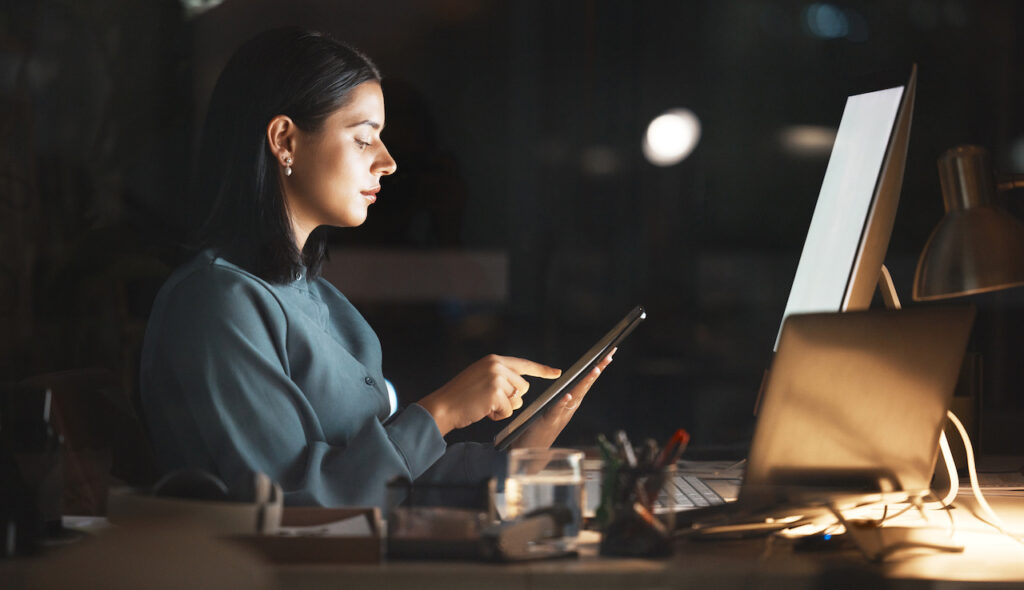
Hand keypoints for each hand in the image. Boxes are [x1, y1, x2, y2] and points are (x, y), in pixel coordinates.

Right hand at [417, 354, 561, 435]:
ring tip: (484, 404)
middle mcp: (497, 365)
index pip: (524, 364)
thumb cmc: (462, 397)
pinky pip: (508, 411)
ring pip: (517, 401)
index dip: (542, 370)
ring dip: (504, 408)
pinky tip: (483, 410)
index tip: (557, 373)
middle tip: (490, 400)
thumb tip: (521, 391)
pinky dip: (498, 416)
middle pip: (523, 387)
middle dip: (512, 399)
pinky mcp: (495, 393)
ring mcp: (496, 378)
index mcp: (494, 360)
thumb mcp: (482, 378)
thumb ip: (501, 378)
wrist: (442, 406)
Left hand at [512, 348, 614, 448]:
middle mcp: (569, 408)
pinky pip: (556, 411)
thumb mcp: (553, 409)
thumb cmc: (540, 429)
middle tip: (609, 355)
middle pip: (585, 386)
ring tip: (594, 369)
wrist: (533, 452)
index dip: (596, 367)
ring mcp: (560, 415)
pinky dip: (562, 403)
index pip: (585, 381)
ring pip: (575, 396)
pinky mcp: (547, 423)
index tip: (608, 353)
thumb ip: (561, 398)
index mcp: (570, 402)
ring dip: (585, 383)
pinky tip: (568, 395)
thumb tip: (568, 382)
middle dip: (597, 370)